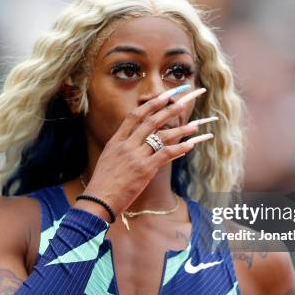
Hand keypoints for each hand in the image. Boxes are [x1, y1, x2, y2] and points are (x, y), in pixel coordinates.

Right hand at [78, 84, 215, 220]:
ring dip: (180, 129)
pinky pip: (166, 154)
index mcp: (116, 140)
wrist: (99, 199)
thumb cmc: (104, 183)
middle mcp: (127, 145)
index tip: (164, 95)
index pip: (135, 115)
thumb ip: (123, 148)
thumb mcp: (109, 159)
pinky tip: (190, 145)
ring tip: (194, 125)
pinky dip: (180, 149)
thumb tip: (139, 141)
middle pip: (151, 121)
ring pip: (161, 136)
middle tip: (183, 102)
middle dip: (169, 109)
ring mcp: (136, 156)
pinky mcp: (144, 169)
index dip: (151, 104)